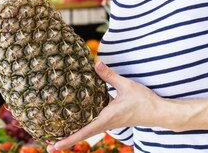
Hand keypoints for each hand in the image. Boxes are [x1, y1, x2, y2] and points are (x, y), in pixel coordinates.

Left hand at [47, 62, 165, 151]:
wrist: (159, 113)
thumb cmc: (144, 101)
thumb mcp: (126, 85)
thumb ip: (109, 75)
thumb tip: (95, 63)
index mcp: (107, 118)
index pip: (84, 132)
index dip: (69, 139)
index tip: (55, 145)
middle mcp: (106, 124)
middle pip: (82, 135)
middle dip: (66, 141)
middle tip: (48, 145)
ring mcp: (108, 124)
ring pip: (87, 131)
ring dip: (73, 135)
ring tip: (56, 137)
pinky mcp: (111, 120)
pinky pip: (93, 125)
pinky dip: (82, 127)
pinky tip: (76, 121)